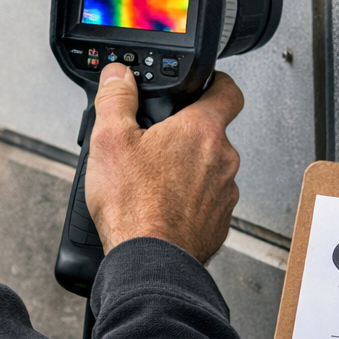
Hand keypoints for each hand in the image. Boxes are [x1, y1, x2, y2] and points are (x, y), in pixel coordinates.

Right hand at [83, 63, 243, 262]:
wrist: (148, 262)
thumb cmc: (134, 206)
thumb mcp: (110, 139)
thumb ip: (116, 99)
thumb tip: (118, 76)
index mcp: (202, 130)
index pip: (228, 90)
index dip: (216, 82)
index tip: (205, 84)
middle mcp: (223, 160)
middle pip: (212, 133)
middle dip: (186, 135)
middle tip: (155, 143)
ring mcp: (224, 194)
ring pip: (209, 169)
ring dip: (188, 170)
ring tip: (153, 181)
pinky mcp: (218, 223)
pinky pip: (206, 201)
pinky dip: (188, 201)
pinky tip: (161, 207)